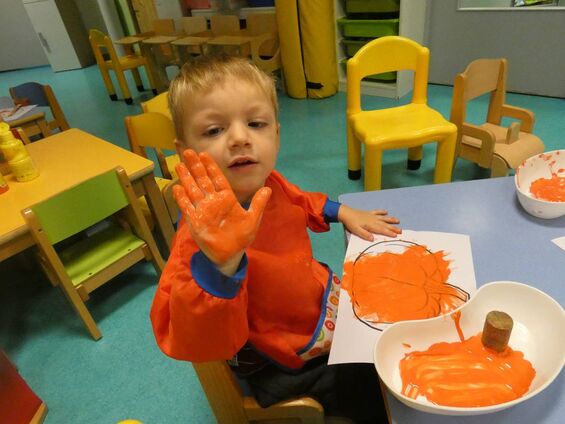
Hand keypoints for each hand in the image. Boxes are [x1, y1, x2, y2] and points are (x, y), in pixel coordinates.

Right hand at [173, 150, 270, 273]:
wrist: (230, 254)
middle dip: (195, 166)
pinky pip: (187, 207)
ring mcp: (202, 210)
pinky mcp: (195, 221)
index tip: (204, 153)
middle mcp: (212, 201)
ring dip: (186, 178)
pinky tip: (177, 188)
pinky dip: (182, 198)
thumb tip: (268, 189)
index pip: (217, 178)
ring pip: (193, 190)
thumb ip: (258, 204)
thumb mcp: (252, 219)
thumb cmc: (241, 236)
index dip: (211, 166)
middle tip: (188, 152)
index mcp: (226, 198)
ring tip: (179, 165)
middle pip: (203, 180)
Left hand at [338, 204, 400, 240]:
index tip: (396, 235)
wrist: (346, 213)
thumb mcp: (356, 231)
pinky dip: (382, 212)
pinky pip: (377, 212)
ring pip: (383, 218)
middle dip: (393, 228)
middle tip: (401, 231)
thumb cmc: (351, 223)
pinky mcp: (369, 213)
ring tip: (398, 221)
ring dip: (391, 219)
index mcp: (371, 225)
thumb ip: (365, 235)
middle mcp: (373, 220)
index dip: (389, 233)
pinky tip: (386, 212)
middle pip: (385, 224)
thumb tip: (373, 239)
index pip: (381, 230)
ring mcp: (372, 216)